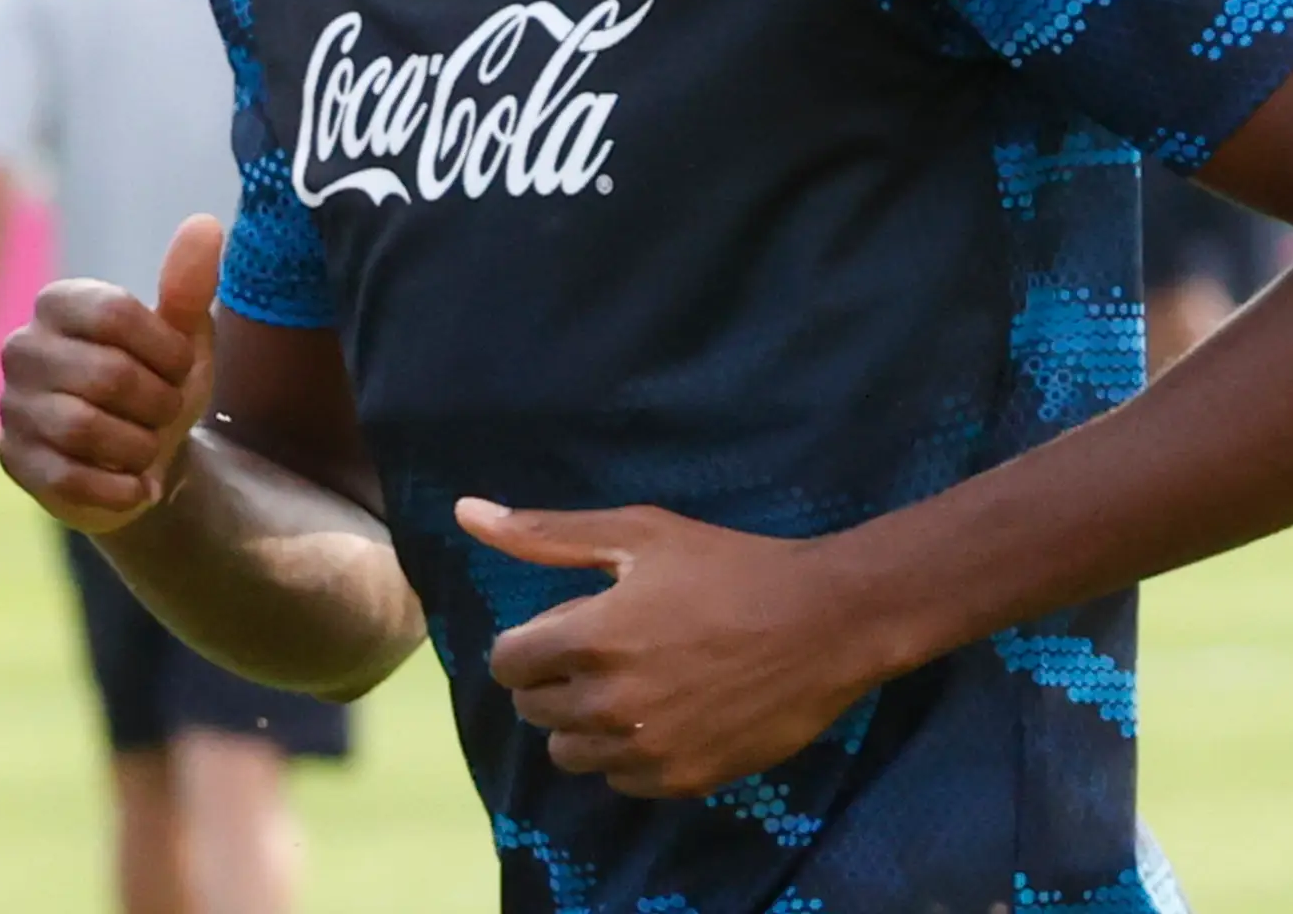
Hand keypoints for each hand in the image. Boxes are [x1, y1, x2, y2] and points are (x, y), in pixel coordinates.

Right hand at [0, 216, 220, 536]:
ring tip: (149, 446)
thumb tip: (205, 223)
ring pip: (82, 428)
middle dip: (158, 404)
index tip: (180, 368)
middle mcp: (22, 347)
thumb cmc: (158, 385)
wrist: (142, 460)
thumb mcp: (182, 338)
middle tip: (166, 413)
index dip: (166, 351)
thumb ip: (188, 287)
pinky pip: (68, 478)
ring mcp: (12, 405)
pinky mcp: (14, 460)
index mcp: (60, 303)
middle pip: (106, 375)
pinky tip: (138, 486)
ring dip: (138, 446)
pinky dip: (119, 489)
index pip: (115, 314)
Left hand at [459, 501, 888, 800]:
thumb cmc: (730, 565)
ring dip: (583, 720)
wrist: (826, 622)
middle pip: (533, 709)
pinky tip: (664, 713)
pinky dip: (627, 753)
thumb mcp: (639, 533)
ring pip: (569, 753)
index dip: (531, 640)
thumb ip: (546, 531)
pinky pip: (619, 780)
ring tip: (631, 683)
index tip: (568, 625)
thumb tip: (466, 512)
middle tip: (605, 648)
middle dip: (554, 677)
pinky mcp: (681, 780)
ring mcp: (646, 749)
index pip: (509, 662)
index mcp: (592, 638)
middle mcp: (610, 703)